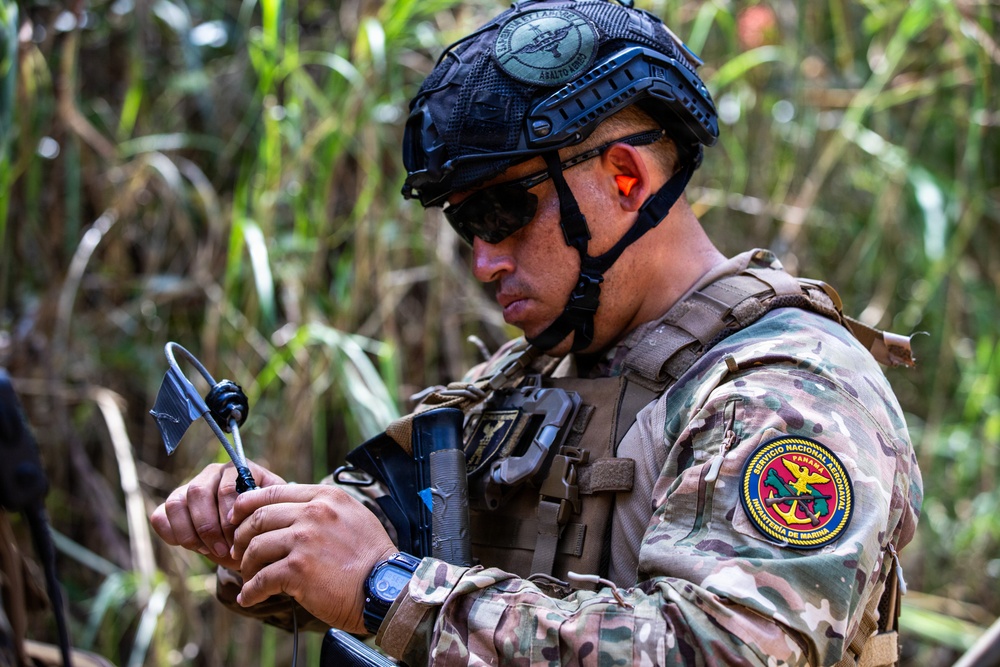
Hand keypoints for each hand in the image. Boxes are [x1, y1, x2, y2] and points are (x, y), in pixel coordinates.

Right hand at [150, 461, 285, 568]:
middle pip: (198, 492)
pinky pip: (161, 516)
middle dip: (209, 527)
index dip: (229, 516)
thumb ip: (262, 514)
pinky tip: (194, 546)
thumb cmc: (263, 521)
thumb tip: (246, 522)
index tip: (237, 538)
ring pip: (176, 503)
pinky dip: (173, 534)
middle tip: (223, 550)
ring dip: (190, 533)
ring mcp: (190, 486)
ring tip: (208, 550)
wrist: (253, 532)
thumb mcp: (271, 516)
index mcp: (239, 470)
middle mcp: (213, 472)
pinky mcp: (174, 504)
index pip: (227, 486)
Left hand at [229, 484, 396, 633]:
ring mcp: (303, 541)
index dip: (247, 504)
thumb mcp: (353, 515)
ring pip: (255, 548)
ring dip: (246, 566)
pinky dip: (250, 591)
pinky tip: (249, 597)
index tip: (236, 516)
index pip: (274, 491)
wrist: (384, 588)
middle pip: (258, 518)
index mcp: (324, 497)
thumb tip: (294, 510)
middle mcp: (312, 513)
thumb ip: (323, 508)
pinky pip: (261, 579)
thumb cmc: (370, 557)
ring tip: (249, 578)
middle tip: (237, 552)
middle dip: (241, 537)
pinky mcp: (297, 570)